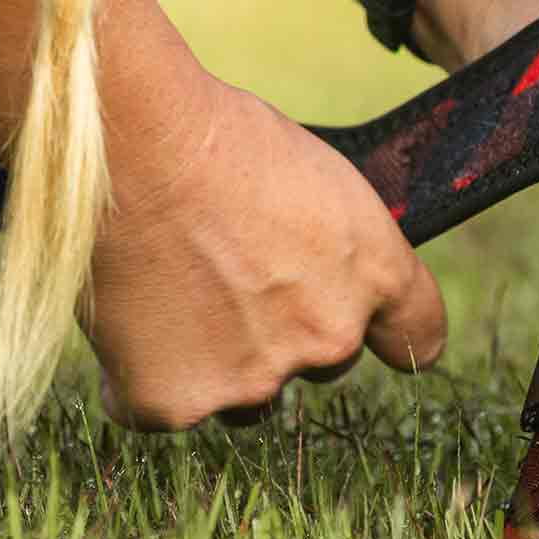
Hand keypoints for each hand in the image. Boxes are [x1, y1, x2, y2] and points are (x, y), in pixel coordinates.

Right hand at [85, 73, 447, 430]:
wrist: (131, 144)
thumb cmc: (213, 134)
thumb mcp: (311, 175)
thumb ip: (327, 245)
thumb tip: (302, 272)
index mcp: (374, 271)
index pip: (417, 334)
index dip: (388, 334)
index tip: (374, 336)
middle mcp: (327, 337)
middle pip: (317, 360)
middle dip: (280, 333)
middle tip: (220, 274)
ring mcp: (250, 380)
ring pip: (240, 394)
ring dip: (214, 361)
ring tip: (164, 286)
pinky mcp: (174, 402)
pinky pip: (158, 403)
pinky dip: (137, 373)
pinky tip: (121, 312)